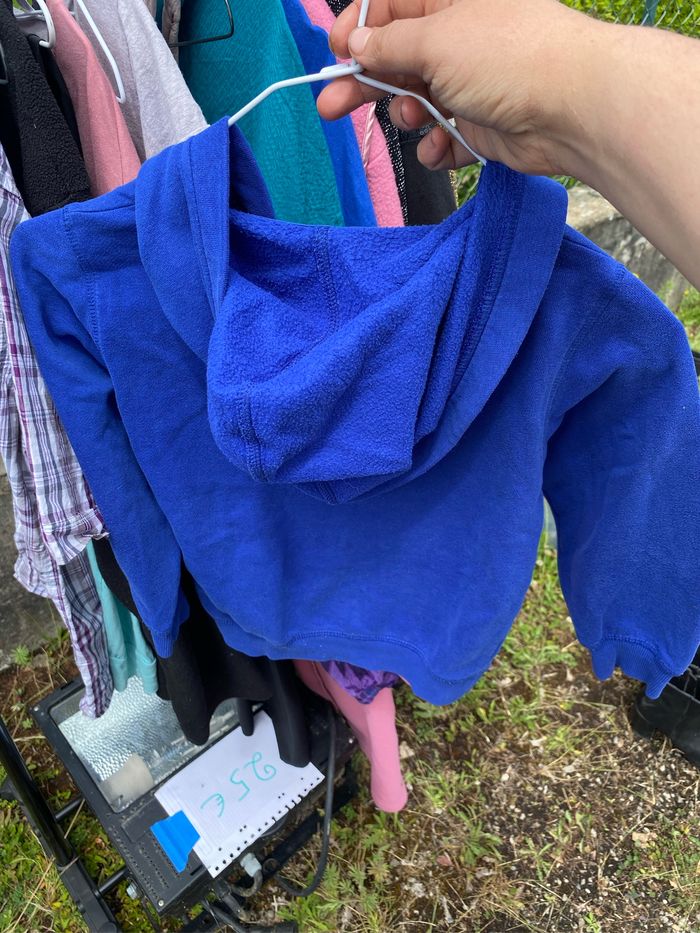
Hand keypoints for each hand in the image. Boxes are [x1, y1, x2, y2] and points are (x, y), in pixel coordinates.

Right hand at [317, 0, 602, 176]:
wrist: (572, 107)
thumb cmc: (508, 57)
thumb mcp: (435, 39)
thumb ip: (389, 43)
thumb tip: (357, 40)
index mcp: (451, 0)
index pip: (391, 8)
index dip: (358, 30)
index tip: (335, 55)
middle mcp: (461, 38)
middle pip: (397, 58)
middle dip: (364, 83)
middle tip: (330, 107)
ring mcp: (473, 83)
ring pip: (417, 100)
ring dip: (405, 115)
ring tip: (410, 120)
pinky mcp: (483, 124)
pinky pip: (445, 136)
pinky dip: (435, 145)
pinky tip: (436, 148)